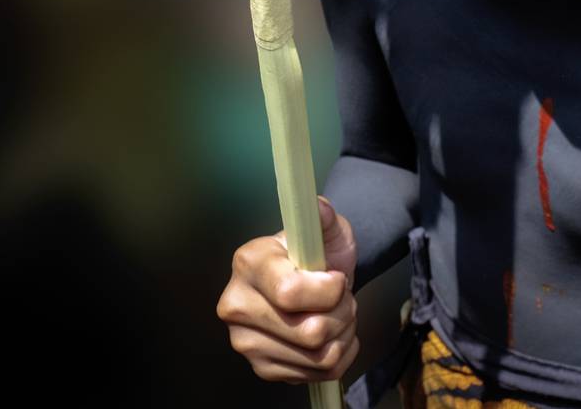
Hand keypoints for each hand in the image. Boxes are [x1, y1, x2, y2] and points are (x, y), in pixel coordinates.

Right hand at [217, 196, 359, 383]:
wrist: (314, 281)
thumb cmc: (317, 253)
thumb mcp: (325, 229)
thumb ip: (324, 216)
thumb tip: (320, 207)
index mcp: (248, 263)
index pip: (290, 293)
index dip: (328, 289)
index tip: (336, 277)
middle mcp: (236, 305)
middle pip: (310, 332)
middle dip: (342, 312)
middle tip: (340, 296)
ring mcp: (246, 342)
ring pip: (320, 355)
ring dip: (344, 333)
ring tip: (337, 313)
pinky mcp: (263, 368)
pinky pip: (321, 373)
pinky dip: (340, 353)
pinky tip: (332, 334)